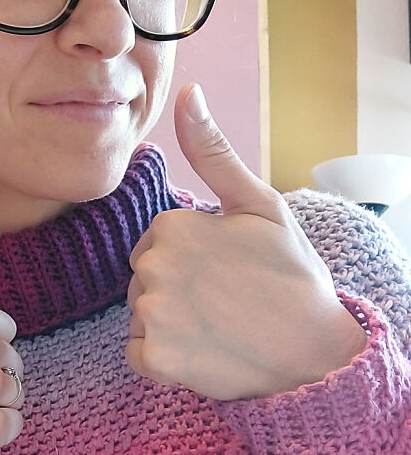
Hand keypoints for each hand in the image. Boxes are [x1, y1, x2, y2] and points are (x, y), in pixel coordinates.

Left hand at [125, 84, 367, 400]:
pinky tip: (203, 354)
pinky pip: (139, 356)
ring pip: (141, 317)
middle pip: (144, 281)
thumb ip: (212, 152)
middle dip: (175, 291)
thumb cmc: (291, 274)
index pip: (157, 245)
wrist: (315, 349)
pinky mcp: (155, 360)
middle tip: (226, 301)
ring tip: (217, 328)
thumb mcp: (258, 204)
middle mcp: (152, 267)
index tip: (228, 273)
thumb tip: (187, 92)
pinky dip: (164, 362)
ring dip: (169, 326)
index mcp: (171, 226)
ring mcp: (152, 315)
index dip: (193, 260)